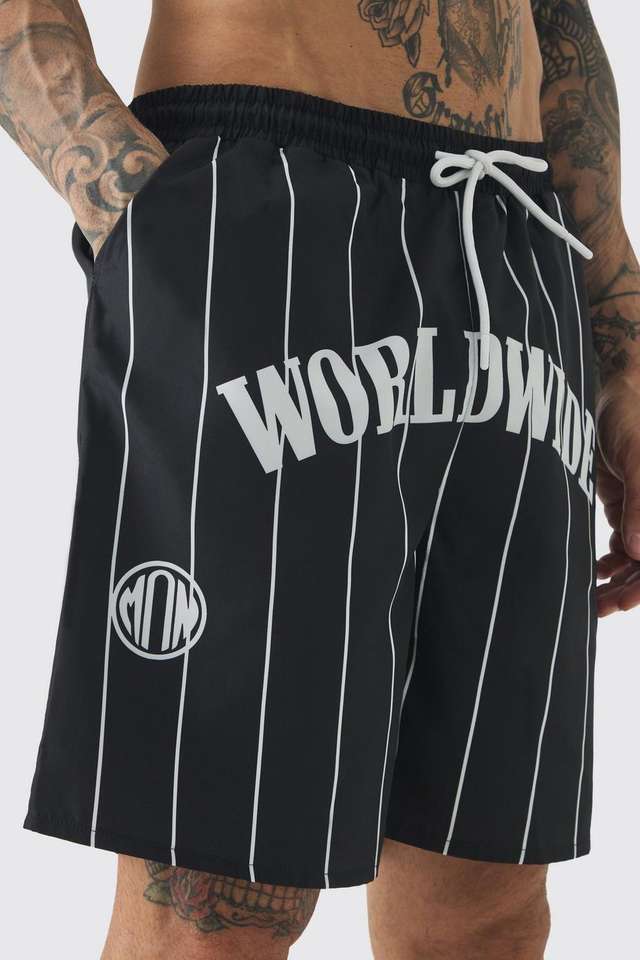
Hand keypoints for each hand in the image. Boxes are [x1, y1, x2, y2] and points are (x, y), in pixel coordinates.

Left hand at [596, 370, 639, 615]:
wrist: (611, 394)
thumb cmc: (632, 418)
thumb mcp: (636, 460)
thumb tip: (638, 553)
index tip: (621, 603)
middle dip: (625, 591)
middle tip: (595, 609)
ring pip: (635, 562)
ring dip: (616, 583)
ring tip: (589, 600)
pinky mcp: (626, 509)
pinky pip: (624, 548)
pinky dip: (609, 564)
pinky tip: (592, 573)